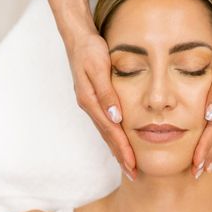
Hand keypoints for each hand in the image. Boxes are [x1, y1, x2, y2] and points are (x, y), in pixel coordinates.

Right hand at [65, 32, 136, 180]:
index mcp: (91, 100)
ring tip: (128, 164)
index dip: (122, 149)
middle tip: (133, 174)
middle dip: (120, 156)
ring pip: (106, 131)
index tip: (133, 166)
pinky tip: (119, 141)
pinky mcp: (93, 99)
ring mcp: (90, 103)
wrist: (77, 37)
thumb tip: (116, 117)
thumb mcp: (99, 67)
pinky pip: (105, 122)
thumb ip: (107, 93)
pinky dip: (113, 135)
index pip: (111, 131)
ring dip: (117, 149)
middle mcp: (89, 105)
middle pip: (107, 136)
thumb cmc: (90, 50)